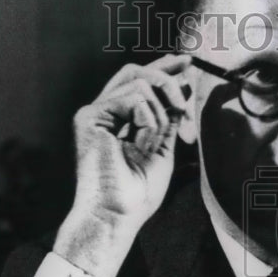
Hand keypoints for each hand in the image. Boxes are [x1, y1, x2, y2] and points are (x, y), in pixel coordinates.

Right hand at [54, 54, 192, 276]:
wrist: (117, 214)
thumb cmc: (138, 193)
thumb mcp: (162, 148)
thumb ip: (169, 118)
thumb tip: (182, 86)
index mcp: (119, 119)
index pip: (139, 81)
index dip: (163, 67)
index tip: (188, 62)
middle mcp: (104, 112)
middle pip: (136, 71)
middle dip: (166, 77)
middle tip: (185, 101)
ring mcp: (94, 113)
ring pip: (138, 80)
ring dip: (162, 108)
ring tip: (161, 139)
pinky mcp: (89, 116)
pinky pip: (133, 96)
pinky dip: (148, 116)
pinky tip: (143, 139)